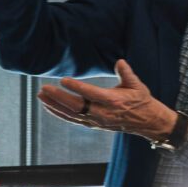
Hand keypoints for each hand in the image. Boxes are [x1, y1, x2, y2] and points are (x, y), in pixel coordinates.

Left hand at [37, 60, 179, 140]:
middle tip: (44, 88)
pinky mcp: (93, 124)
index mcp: (114, 101)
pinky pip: (73, 120)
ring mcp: (97, 121)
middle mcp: (103, 113)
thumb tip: (120, 61)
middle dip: (58, 97)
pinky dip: (59, 114)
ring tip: (40, 96)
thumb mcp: (137, 85)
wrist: (147, 122)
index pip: (91, 94)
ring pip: (72, 114)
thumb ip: (127, 73)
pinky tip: (48, 107)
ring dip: (54, 105)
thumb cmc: (141, 100)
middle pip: (77, 106)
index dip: (77, 88)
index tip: (63, 80)